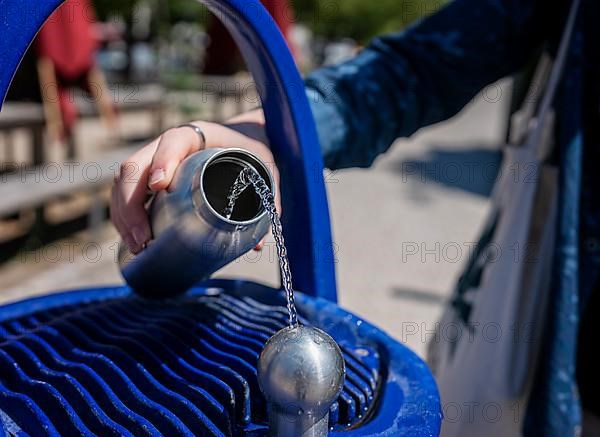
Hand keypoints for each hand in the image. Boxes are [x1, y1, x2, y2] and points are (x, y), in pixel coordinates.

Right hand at [111, 109, 279, 253]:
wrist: (247, 143)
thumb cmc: (255, 155)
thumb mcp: (266, 171)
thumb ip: (268, 201)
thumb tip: (256, 244)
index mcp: (201, 135)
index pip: (174, 140)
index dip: (163, 160)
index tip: (159, 186)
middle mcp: (172, 145)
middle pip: (136, 166)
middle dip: (132, 204)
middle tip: (143, 240)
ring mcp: (157, 160)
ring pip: (125, 182)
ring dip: (124, 216)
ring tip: (138, 246)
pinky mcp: (152, 178)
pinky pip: (128, 194)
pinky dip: (125, 217)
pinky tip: (133, 240)